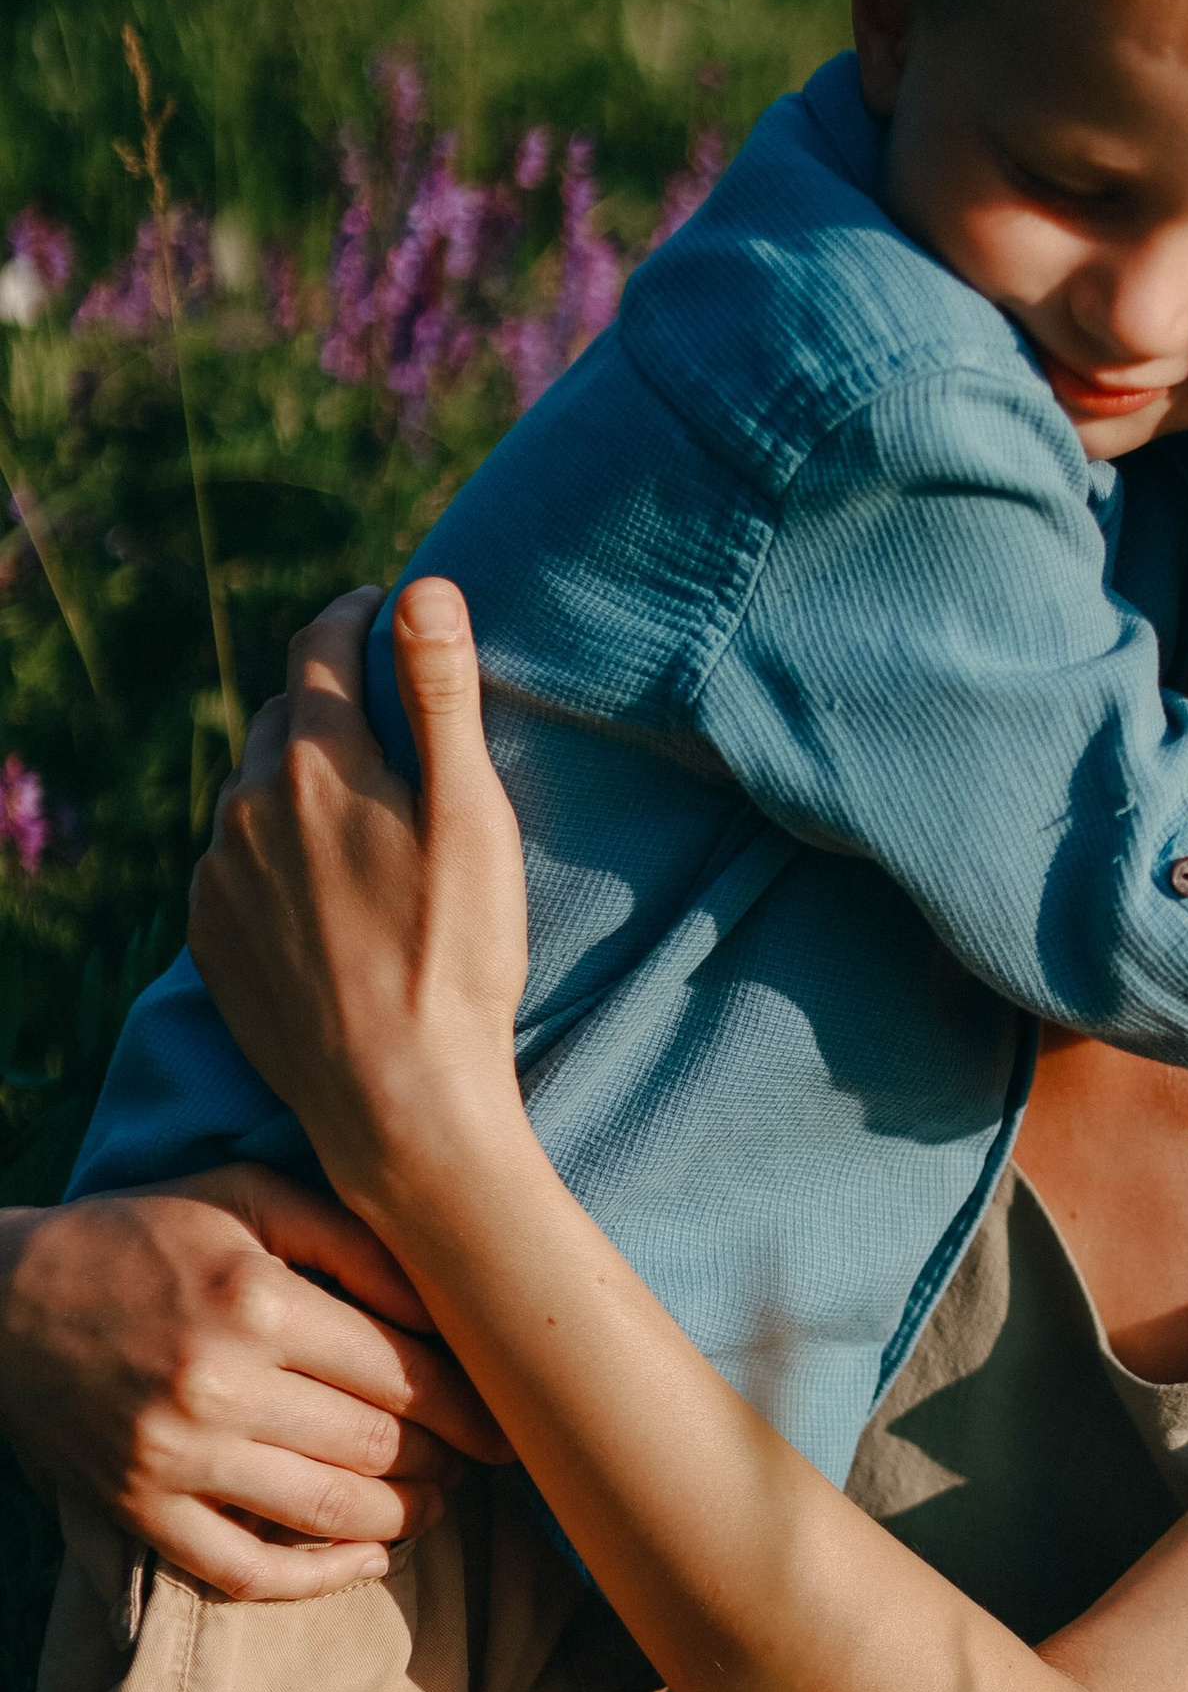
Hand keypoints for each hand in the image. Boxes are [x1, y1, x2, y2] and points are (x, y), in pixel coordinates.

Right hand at [0, 1164, 509, 1597]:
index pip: (403, 1373)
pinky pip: (248, 1573)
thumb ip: (353, 1241)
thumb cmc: (143, 1238)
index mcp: (256, 1304)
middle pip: (379, 1448)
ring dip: (407, 1518)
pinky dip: (323, 1579)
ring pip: (332, 1515)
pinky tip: (370, 1558)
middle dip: (447, 1461)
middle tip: (477, 1460)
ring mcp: (175, 1460)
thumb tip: (449, 1299)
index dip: (470, 1405)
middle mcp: (217, 1388)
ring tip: (436, 1501)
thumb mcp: (246, 1199)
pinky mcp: (141, 1512)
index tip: (505, 1419)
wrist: (1, 1300)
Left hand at [190, 582, 531, 1223]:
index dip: (356, 614)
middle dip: (329, 703)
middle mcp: (249, 806)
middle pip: (285, 717)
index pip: (322, 644)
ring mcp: (220, 875)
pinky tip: (323, 891)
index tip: (382, 609)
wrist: (395, 1103)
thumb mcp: (474, 818)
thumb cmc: (455, 958)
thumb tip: (424, 588)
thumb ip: (442, 695)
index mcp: (319, 763)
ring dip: (297, 783)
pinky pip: (235, 865)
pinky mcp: (209, 937)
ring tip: (356, 816)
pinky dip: (272, 854)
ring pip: (254, 793)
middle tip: (382, 721)